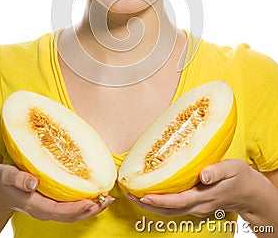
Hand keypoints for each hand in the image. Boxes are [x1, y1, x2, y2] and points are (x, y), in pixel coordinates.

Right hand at [0, 164, 114, 222]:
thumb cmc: (4, 180)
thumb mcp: (6, 175)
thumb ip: (18, 178)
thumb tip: (33, 182)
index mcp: (34, 204)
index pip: (59, 210)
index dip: (76, 208)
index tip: (91, 201)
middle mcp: (44, 210)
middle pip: (70, 216)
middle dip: (90, 210)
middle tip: (107, 199)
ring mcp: (48, 209)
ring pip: (73, 214)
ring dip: (91, 209)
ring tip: (107, 199)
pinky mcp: (52, 204)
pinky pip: (71, 208)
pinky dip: (85, 204)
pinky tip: (95, 195)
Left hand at [126, 159, 265, 217]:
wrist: (251, 193)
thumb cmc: (241, 177)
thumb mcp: (232, 168)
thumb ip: (217, 171)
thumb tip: (202, 175)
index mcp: (205, 196)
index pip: (177, 201)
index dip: (159, 200)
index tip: (143, 194)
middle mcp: (198, 205)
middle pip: (169, 210)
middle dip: (148, 204)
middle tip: (130, 195)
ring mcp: (197, 207)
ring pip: (171, 211)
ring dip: (152, 205)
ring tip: (134, 196)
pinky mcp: (196, 204)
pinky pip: (175, 207)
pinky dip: (161, 203)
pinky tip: (152, 195)